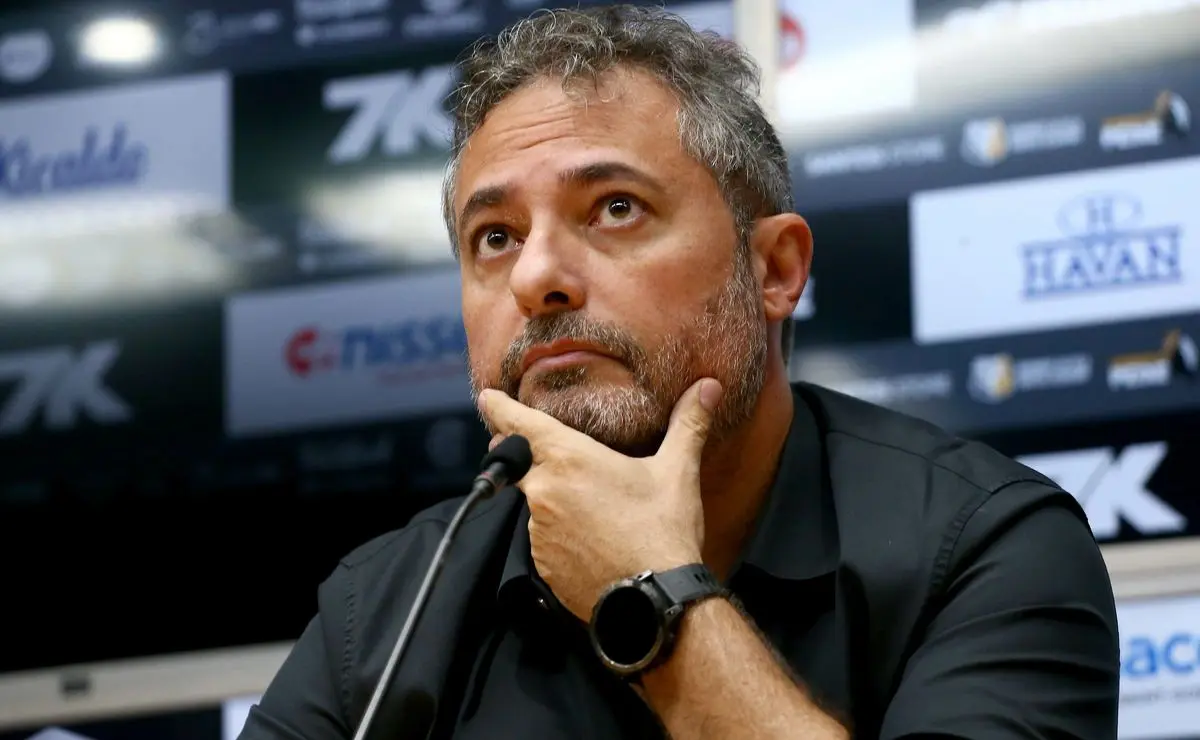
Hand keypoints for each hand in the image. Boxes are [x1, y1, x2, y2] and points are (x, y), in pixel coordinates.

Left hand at [478, 378, 723, 620]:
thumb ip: (688, 423)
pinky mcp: (542, 563)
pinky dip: (557, 532)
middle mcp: (544, 492)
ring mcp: (538, 531)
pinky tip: (588, 537)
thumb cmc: (663, 532)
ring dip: (548, 497)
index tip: (487, 398)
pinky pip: (542, 538)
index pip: (518, 423)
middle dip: (518, 451)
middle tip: (525, 442)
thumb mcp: (678, 471)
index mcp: (569, 460)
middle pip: (518, 461)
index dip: (499, 408)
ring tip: (586, 504)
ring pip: (533, 502)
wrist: (654, 601)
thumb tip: (709, 387)